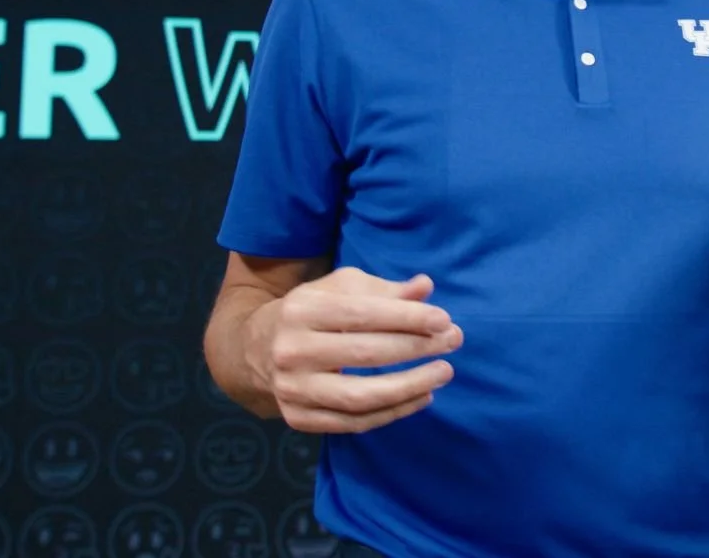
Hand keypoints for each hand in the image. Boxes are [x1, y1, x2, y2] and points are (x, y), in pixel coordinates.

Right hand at [261, 267, 462, 433]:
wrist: (255, 350)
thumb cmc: (312, 312)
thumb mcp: (340, 290)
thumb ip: (384, 290)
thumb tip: (425, 287)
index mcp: (301, 310)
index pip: (361, 314)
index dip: (406, 317)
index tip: (443, 319)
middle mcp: (291, 351)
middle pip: (364, 354)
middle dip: (416, 348)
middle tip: (453, 341)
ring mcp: (293, 390)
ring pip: (360, 396)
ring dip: (409, 387)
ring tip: (443, 373)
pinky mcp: (299, 419)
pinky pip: (353, 422)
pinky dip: (392, 412)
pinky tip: (422, 397)